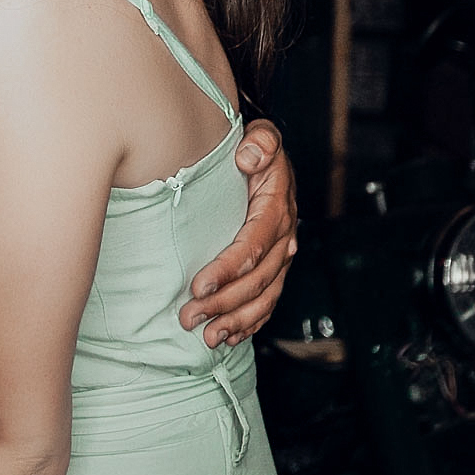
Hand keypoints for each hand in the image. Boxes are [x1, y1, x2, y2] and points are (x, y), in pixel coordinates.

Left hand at [179, 119, 297, 348]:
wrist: (265, 159)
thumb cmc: (254, 148)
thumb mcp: (261, 135)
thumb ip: (260, 141)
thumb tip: (248, 156)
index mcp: (277, 208)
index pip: (254, 244)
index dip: (228, 268)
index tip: (198, 284)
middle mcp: (284, 237)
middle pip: (258, 280)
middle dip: (225, 302)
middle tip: (190, 317)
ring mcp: (281, 257)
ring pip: (264, 298)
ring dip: (236, 321)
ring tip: (208, 337)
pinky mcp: (275, 269)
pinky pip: (267, 303)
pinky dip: (250, 324)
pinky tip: (228, 338)